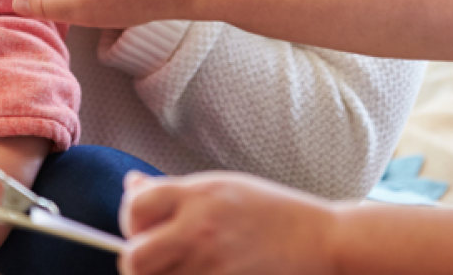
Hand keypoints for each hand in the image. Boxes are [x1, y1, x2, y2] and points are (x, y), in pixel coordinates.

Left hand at [118, 171, 338, 274]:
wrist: (320, 241)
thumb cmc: (271, 211)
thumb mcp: (222, 186)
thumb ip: (175, 190)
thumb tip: (131, 187)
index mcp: (200, 195)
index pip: (136, 209)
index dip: (132, 220)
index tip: (144, 225)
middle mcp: (201, 230)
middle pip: (134, 259)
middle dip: (137, 260)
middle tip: (155, 256)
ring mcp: (211, 267)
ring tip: (182, 265)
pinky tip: (201, 274)